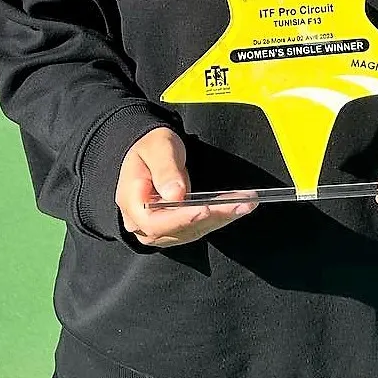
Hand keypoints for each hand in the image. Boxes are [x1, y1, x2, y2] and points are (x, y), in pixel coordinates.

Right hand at [115, 127, 256, 247]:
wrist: (149, 151)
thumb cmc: (151, 147)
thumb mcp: (157, 148)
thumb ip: (165, 170)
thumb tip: (175, 195)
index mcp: (132, 203)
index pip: (155, 221)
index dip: (182, 218)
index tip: (206, 209)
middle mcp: (142, 224)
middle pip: (179, 229)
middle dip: (213, 217)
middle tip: (241, 203)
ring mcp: (159, 229)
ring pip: (192, 231)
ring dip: (221, 218)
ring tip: (246, 202)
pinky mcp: (175, 228)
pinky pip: (198, 227)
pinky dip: (219, 217)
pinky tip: (237, 206)